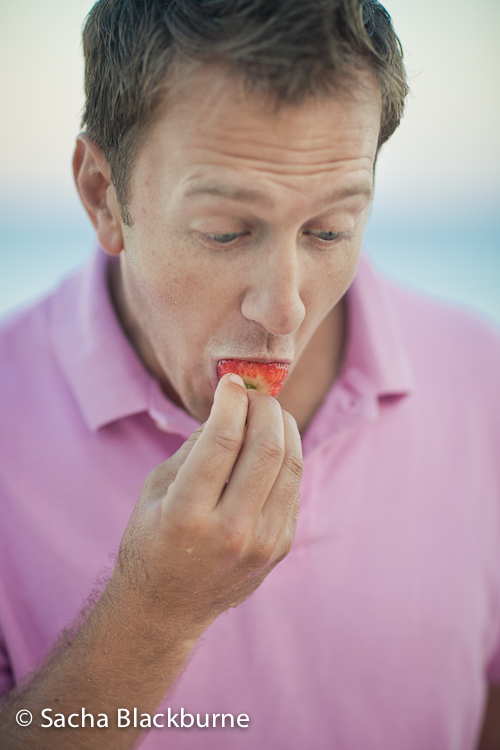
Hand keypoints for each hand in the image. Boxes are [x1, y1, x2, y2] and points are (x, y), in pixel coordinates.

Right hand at [111, 373, 303, 632]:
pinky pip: (292, 488)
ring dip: (284, 427)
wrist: (166, 608)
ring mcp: (262, 544)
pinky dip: (286, 457)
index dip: (231, 400)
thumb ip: (193, 448)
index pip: (223, 439)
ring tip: (268, 413)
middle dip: (264, 407)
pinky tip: (272, 446)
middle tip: (254, 394)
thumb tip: (231, 407)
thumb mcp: (156, 489)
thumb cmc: (151, 539)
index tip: (231, 381)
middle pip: (267, 448)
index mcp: (186, 514)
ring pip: (291, 465)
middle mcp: (230, 531)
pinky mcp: (280, 548)